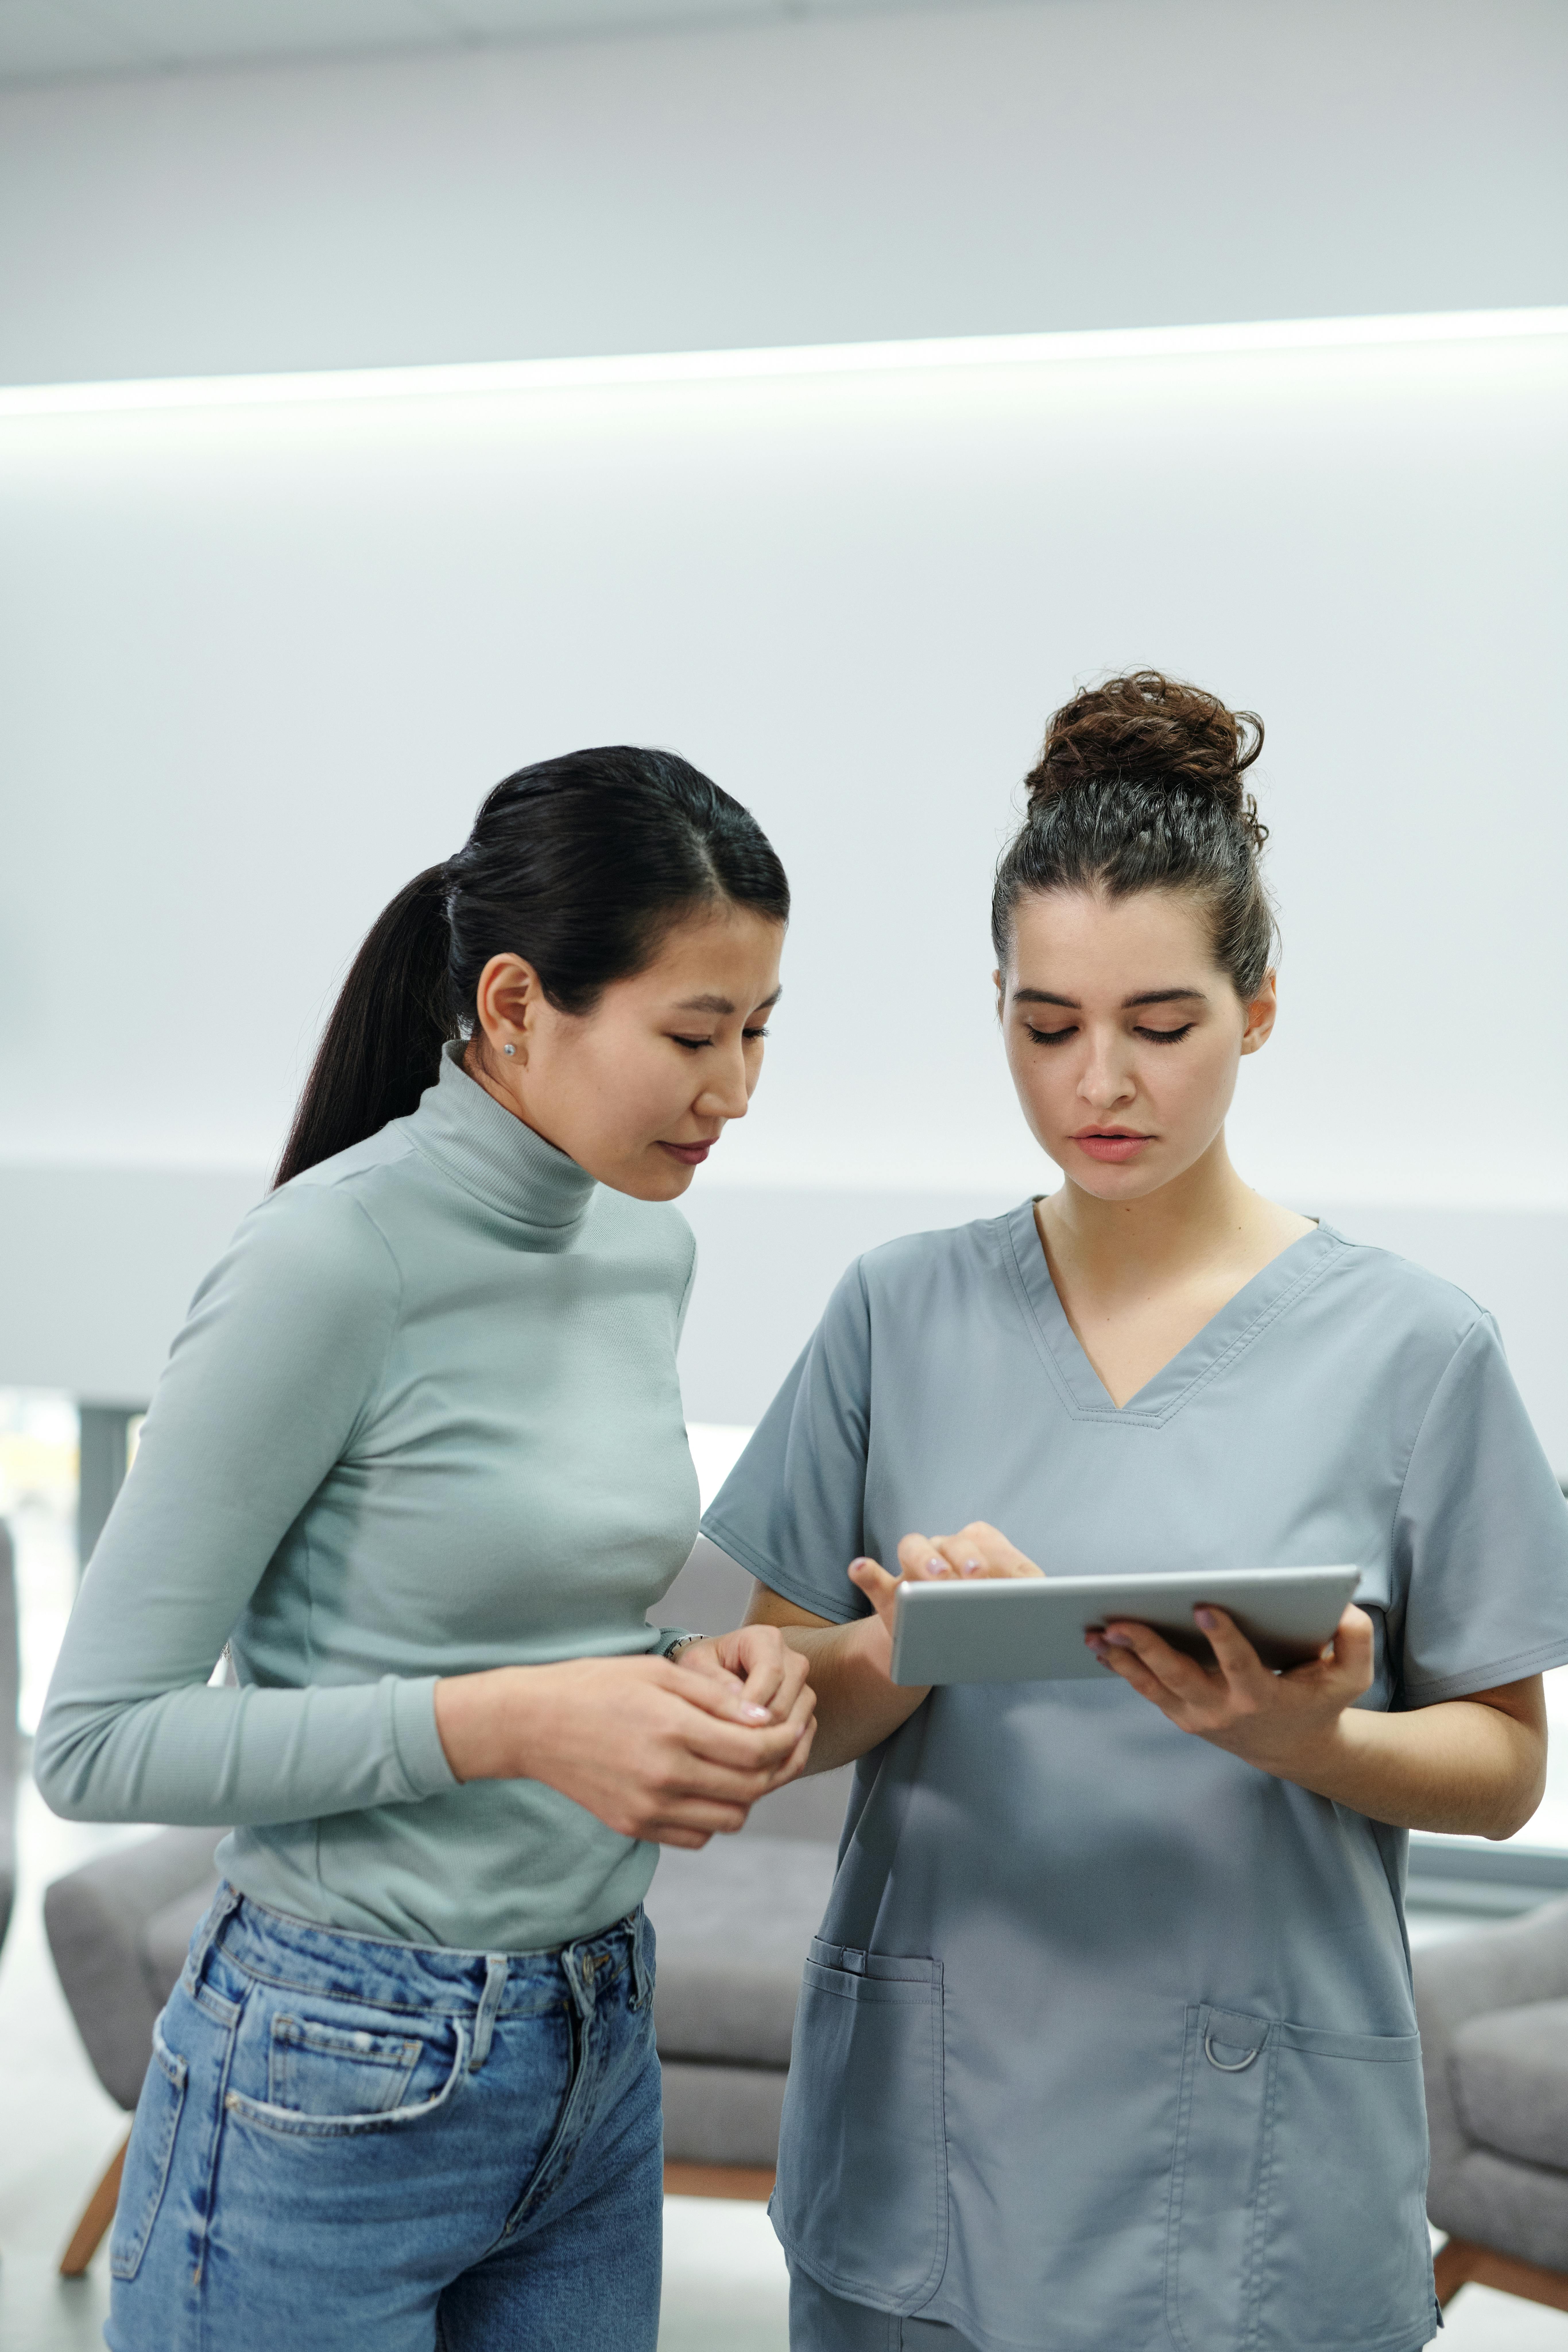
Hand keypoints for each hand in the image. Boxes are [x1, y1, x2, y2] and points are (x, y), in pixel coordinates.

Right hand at [433, 1653, 813, 1848]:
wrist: (532, 1724)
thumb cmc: (597, 1685)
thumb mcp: (659, 1673)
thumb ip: (716, 1699)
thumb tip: (766, 1721)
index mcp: (674, 1731)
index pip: (756, 1750)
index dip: (786, 1738)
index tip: (795, 1724)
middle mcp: (665, 1777)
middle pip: (751, 1789)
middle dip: (778, 1767)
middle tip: (784, 1746)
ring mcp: (648, 1808)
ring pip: (729, 1819)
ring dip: (748, 1795)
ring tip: (744, 1765)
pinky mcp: (634, 1826)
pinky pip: (697, 1835)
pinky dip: (714, 1816)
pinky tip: (708, 1785)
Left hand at [670, 1625, 816, 1791]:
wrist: (713, 1677)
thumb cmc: (701, 1669)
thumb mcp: (695, 1667)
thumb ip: (713, 1680)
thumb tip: (740, 1701)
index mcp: (766, 1639)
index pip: (770, 1672)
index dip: (750, 1704)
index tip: (723, 1727)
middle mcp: (792, 1661)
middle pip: (785, 1702)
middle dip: (756, 1730)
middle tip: (725, 1751)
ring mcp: (803, 1689)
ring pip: (797, 1724)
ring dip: (768, 1747)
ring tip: (735, 1762)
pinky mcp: (805, 1714)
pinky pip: (803, 1741)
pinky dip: (781, 1759)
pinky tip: (753, 1770)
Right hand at [847, 1521, 1044, 1652]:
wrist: (937, 1646)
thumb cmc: (980, 1624)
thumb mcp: (1006, 1615)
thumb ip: (1023, 1604)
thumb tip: (1051, 1603)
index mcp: (978, 1547)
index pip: (994, 1545)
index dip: (1006, 1561)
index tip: (1019, 1580)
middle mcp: (944, 1549)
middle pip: (954, 1541)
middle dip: (965, 1556)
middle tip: (974, 1578)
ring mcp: (913, 1567)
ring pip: (913, 1546)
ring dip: (923, 1558)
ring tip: (931, 1576)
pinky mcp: (887, 1590)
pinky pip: (871, 1575)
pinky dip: (866, 1571)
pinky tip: (860, 1568)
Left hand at [1087, 1604, 1374, 1779]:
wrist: (1295, 1748)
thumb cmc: (1322, 1700)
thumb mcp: (1352, 1676)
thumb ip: (1356, 1640)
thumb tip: (1342, 1609)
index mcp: (1263, 1697)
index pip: (1240, 1665)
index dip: (1223, 1637)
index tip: (1204, 1605)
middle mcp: (1224, 1710)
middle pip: (1180, 1677)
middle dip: (1148, 1648)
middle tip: (1119, 1621)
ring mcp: (1198, 1716)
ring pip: (1154, 1686)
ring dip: (1122, 1660)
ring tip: (1094, 1631)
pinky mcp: (1182, 1714)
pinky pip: (1147, 1690)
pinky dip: (1123, 1668)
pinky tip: (1100, 1645)